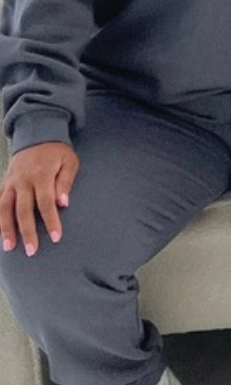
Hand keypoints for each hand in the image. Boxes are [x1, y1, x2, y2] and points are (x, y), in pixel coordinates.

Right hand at [0, 142, 78, 256]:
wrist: (36, 133)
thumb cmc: (57, 151)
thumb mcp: (69, 161)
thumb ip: (65, 182)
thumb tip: (63, 203)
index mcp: (41, 175)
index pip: (45, 202)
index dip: (50, 221)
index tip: (55, 237)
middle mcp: (23, 180)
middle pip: (23, 210)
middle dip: (27, 232)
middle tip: (32, 251)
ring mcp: (11, 182)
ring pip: (5, 208)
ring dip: (6, 228)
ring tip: (9, 247)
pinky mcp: (5, 182)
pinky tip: (0, 231)